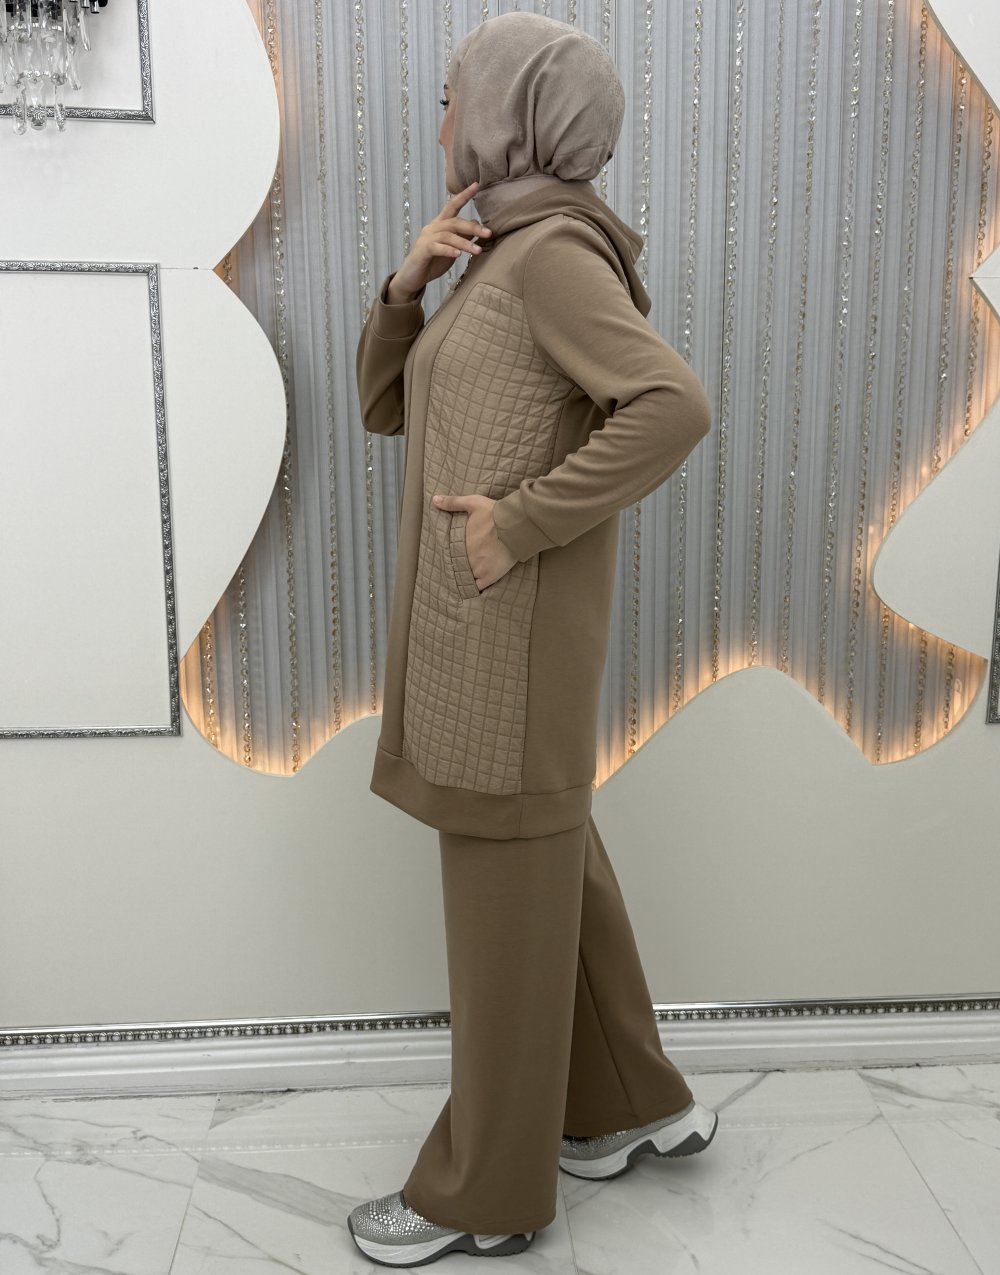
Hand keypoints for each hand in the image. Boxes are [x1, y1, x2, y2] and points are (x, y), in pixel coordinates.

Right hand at [389, 181, 492, 300]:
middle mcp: (432, 227)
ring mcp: (426, 238)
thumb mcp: (451, 248)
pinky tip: (458, 254)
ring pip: (447, 235)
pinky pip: (436, 247)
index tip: (476, 185)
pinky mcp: (422, 251)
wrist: (413, 277)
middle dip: (473, 227)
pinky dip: (448, 250)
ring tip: (477, 251)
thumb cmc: (433, 262)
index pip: (452, 206)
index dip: (464, 195)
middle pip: (454, 222)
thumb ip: (462, 236)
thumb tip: (477, 224)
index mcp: (439, 224)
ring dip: (464, 242)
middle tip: (489, 233)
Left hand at [431, 492, 515, 590]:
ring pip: (467, 578)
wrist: (514, 525)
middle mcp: (466, 558)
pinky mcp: (490, 577)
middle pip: (459, 567)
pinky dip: (476, 587)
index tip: (456, 556)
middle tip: (465, 565)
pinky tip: (475, 587)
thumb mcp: (472, 503)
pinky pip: (478, 588)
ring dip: (468, 577)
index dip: (453, 556)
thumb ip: (453, 502)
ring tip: (470, 575)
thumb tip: (435, 500)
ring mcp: (478, 569)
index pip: (450, 555)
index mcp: (460, 544)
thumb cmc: (494, 514)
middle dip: (460, 566)